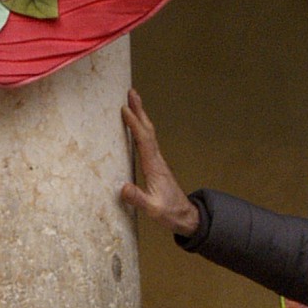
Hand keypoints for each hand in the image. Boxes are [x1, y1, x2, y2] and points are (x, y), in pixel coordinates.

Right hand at [118, 90, 199, 238]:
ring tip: (132, 102)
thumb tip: (123, 188)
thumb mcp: (153, 209)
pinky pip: (148, 141)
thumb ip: (138, 198)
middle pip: (148, 130)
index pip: (143, 141)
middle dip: (140, 110)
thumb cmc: (169, 212)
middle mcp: (157, 160)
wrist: (184, 215)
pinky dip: (142, 128)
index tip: (125, 110)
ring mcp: (157, 161)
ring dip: (141, 116)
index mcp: (154, 167)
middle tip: (131, 92)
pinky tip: (137, 126)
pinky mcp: (156, 165)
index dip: (134, 124)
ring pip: (149, 133)